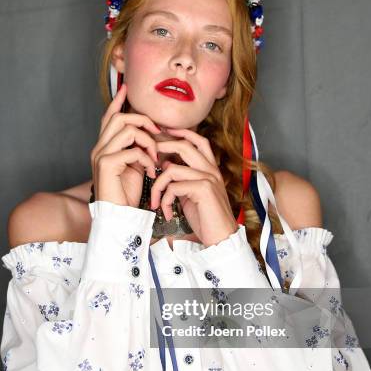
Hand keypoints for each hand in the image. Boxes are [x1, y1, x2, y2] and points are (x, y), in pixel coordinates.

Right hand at [90, 84, 160, 205]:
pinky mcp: (107, 165)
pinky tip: (151, 171)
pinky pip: (132, 150)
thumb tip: (151, 134)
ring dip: (148, 140)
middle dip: (142, 120)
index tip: (127, 88)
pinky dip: (146, 158)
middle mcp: (99, 148)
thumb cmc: (127, 194)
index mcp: (105, 147)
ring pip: (127, 130)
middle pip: (119, 118)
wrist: (119, 217)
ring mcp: (101, 155)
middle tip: (157, 131)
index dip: (118, 102)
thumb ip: (138, 148)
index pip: (109, 117)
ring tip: (155, 156)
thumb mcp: (135, 166)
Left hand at [150, 128, 238, 246]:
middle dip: (163, 148)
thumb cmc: (206, 218)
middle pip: (185, 146)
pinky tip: (166, 213)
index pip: (198, 141)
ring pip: (172, 169)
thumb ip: (183, 179)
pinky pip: (173, 187)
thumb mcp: (192, 194)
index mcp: (211, 169)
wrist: (221, 238)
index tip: (164, 132)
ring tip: (155, 201)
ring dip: (157, 186)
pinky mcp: (203, 189)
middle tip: (149, 158)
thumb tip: (167, 164)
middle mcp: (211, 170)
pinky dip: (164, 200)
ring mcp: (209, 178)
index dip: (182, 132)